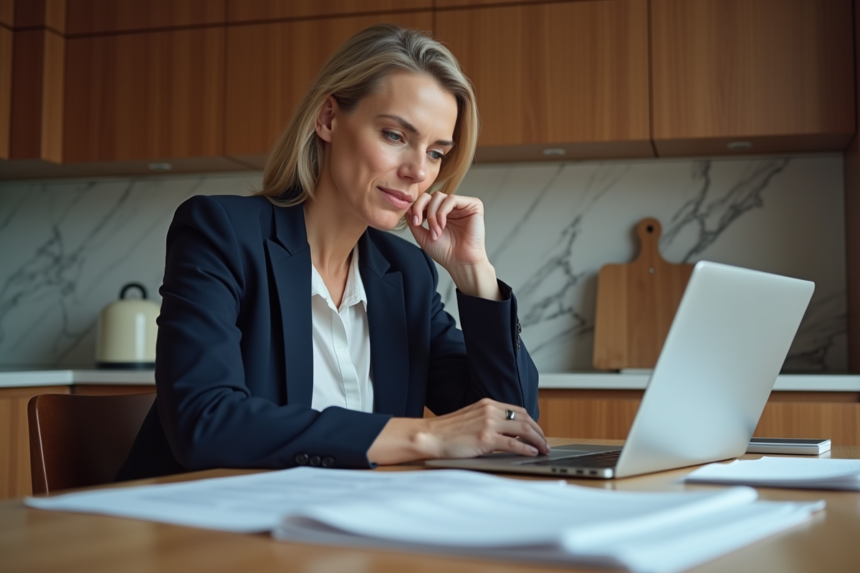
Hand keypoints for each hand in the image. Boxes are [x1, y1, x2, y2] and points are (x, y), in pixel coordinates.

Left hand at [407, 192, 499, 298]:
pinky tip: (442, 225)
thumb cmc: (445, 252)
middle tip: (420, 225)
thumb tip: (407, 207)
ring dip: (432, 214)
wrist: (460, 263)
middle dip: (422, 209)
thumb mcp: (422, 236)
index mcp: (441, 213)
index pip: (425, 200)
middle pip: (430, 195)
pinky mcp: (473, 205)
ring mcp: (462, 205)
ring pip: (439, 196)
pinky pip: (452, 199)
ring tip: (435, 231)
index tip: (414, 223)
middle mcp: (452, 207)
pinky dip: (442, 212)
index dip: (416, 207)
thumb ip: (413, 222)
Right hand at [422, 398, 550, 458]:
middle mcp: (490, 410)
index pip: (518, 410)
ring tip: (543, 449)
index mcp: (487, 404)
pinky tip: (532, 453)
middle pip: (525, 418)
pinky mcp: (486, 438)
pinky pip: (514, 443)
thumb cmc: (447, 432)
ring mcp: (489, 423)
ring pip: (524, 429)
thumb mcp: (471, 419)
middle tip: (545, 443)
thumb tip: (509, 435)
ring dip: (537, 440)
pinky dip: (526, 448)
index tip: (538, 432)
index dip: (532, 422)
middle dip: (539, 432)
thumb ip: (490, 422)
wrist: (430, 436)